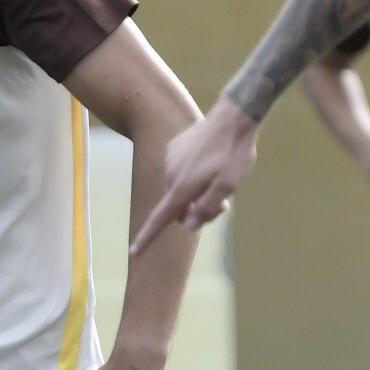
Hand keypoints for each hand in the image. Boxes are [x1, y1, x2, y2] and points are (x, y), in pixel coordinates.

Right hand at [130, 98, 257, 256]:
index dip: (148, 237)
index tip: (134, 252)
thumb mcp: (229, 186)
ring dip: (196, 192)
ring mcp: (170, 159)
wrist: (233, 117)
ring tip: (219, 177)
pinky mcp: (173, 148)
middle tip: (224, 203)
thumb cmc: (234, 154)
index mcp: (183, 187)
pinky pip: (179, 172)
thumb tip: (189, 223)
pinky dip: (192, 175)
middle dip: (196, 210)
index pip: (160, 218)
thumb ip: (207, 208)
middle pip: (178, 207)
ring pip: (179, 190)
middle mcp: (171, 174)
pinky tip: (210, 161)